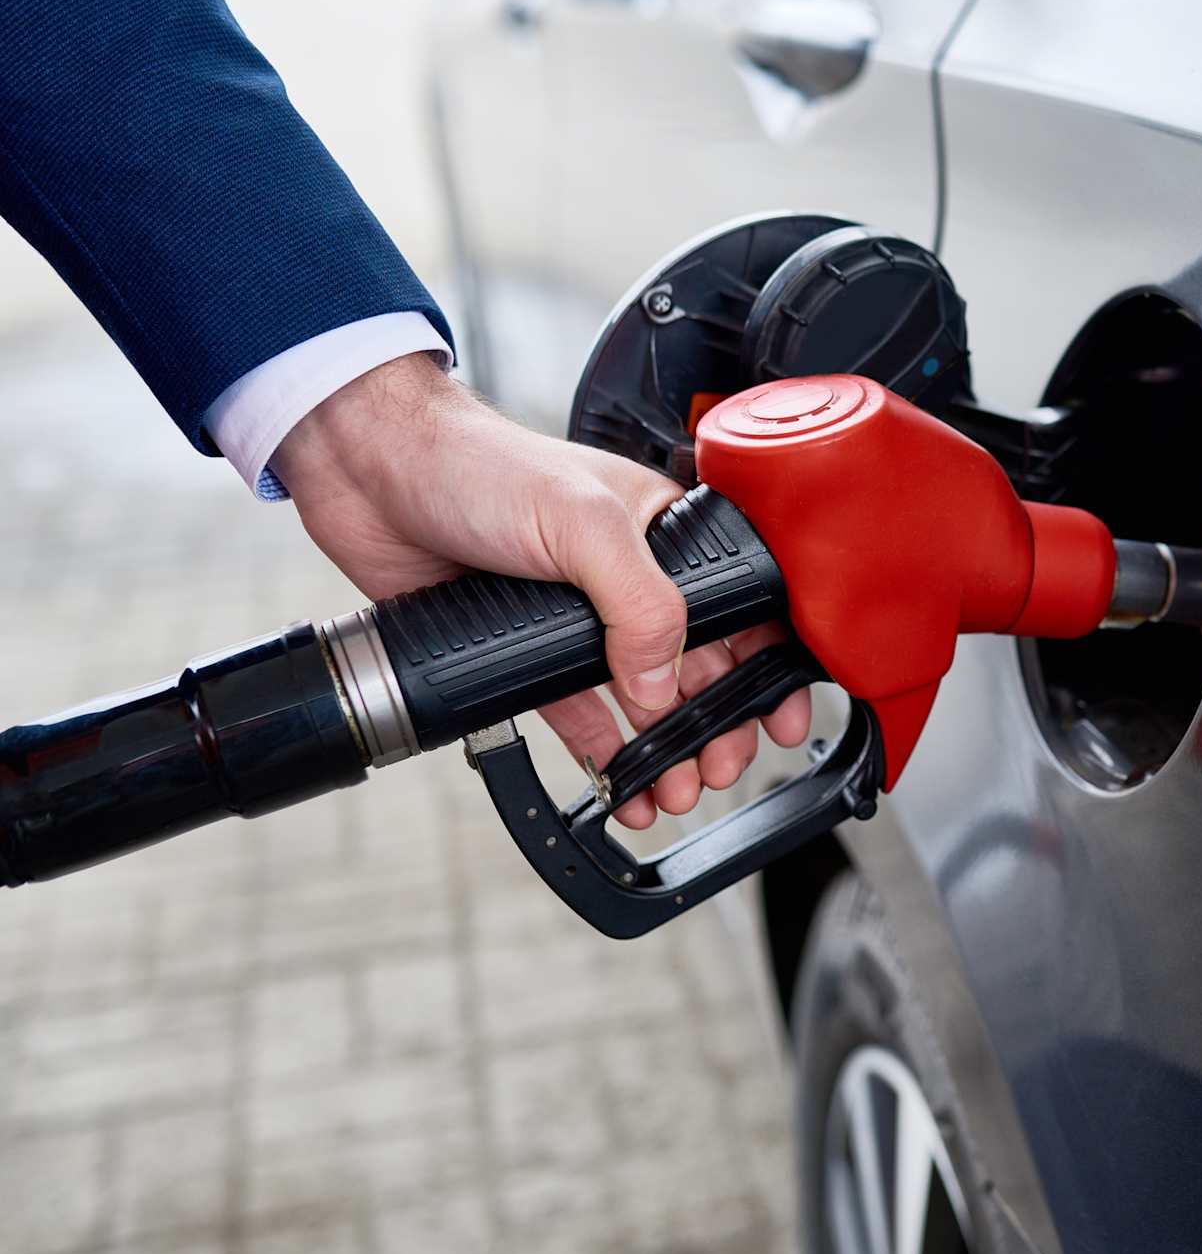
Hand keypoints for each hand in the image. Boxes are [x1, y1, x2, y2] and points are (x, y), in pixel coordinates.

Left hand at [273, 352, 810, 827]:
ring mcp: (579, 617)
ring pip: (642, 702)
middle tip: (719, 767)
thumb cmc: (478, 463)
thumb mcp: (582, 522)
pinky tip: (622, 786)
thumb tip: (662, 684)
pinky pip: (580, 716)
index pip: (739, 606)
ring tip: (675, 790)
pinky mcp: (526, 650)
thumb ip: (640, 604)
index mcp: (664, 532)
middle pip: (697, 668)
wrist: (372, 472)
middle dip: (717, 726)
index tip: (778, 716)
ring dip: (666, 751)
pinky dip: (606, 757)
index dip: (766, 665)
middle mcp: (628, 577)